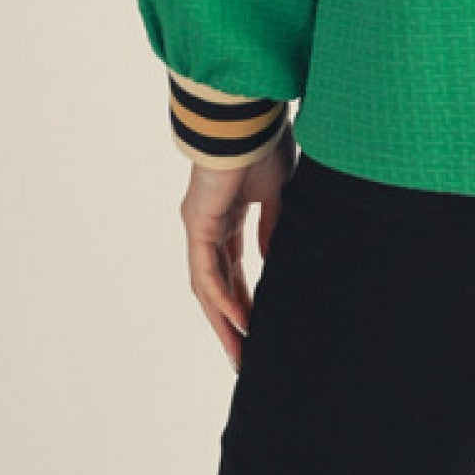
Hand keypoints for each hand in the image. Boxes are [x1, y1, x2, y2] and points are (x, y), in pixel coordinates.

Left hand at [179, 130, 296, 372]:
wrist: (248, 120)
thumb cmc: (264, 144)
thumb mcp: (277, 194)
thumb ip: (272, 228)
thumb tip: (272, 261)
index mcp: (228, 214)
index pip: (233, 266)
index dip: (245, 296)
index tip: (260, 325)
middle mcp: (208, 224)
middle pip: (218, 284)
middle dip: (231, 321)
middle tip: (245, 354)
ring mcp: (200, 226)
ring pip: (208, 286)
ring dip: (223, 321)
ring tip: (240, 353)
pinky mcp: (197, 224)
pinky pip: (207, 272)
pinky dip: (222, 298)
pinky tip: (239, 321)